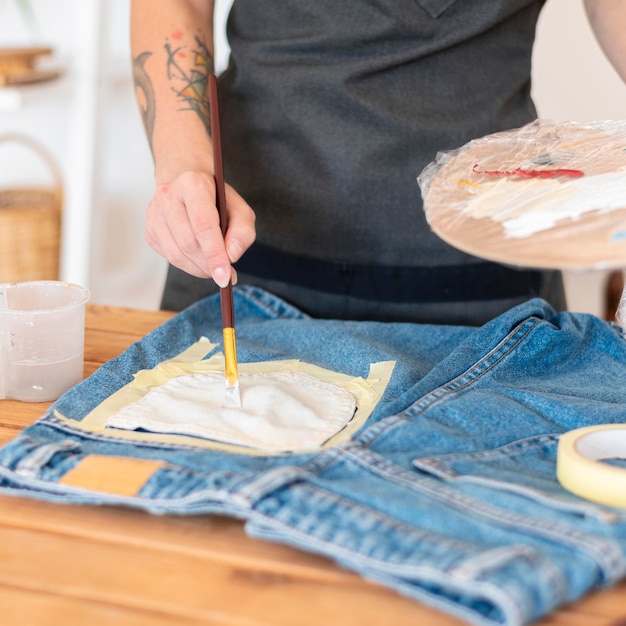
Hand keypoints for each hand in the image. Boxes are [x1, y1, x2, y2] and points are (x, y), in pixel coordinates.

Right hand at [145, 170, 255, 286]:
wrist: (188, 186)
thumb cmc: (216, 199)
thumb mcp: (239, 209)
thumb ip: (243, 232)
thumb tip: (231, 256)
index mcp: (193, 184)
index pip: (203, 225)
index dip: (215, 254)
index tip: (224, 277)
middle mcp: (169, 196)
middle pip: (189, 243)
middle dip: (209, 265)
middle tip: (224, 273)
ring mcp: (154, 213)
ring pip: (176, 255)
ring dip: (199, 269)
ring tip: (213, 267)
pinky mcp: (150, 230)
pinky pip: (169, 257)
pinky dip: (188, 265)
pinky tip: (198, 258)